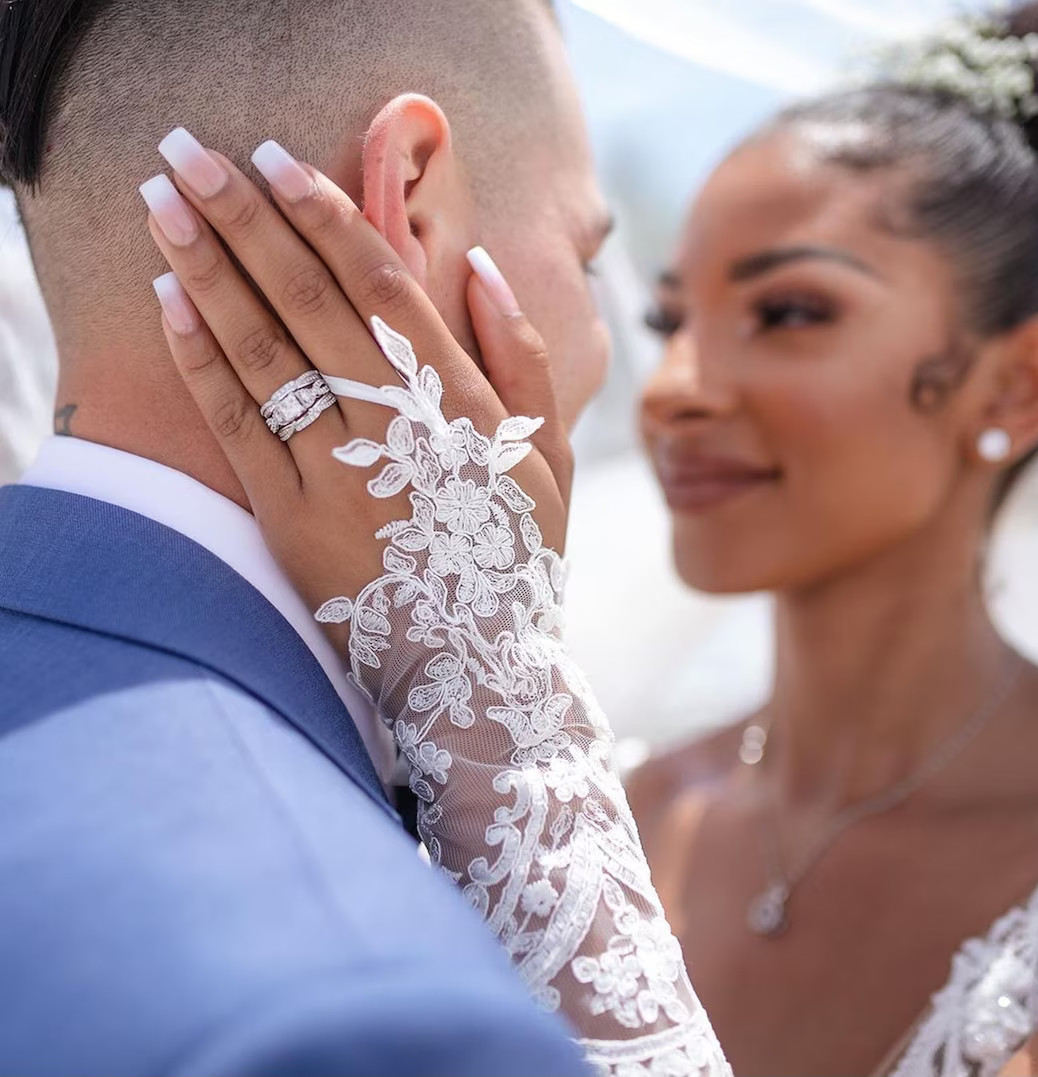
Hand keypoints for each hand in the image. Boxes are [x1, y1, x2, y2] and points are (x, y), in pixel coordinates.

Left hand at [140, 132, 572, 614]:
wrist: (477, 669)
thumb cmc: (516, 556)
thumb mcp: (549, 457)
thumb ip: (525, 358)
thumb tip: (485, 266)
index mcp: (461, 402)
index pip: (384, 288)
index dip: (328, 220)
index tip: (280, 164)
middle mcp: (396, 425)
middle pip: (310, 303)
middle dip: (247, 221)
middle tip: (192, 155)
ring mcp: (338, 472)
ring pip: (265, 353)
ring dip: (209, 272)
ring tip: (163, 207)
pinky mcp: (290, 519)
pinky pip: (238, 427)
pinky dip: (202, 363)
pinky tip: (170, 303)